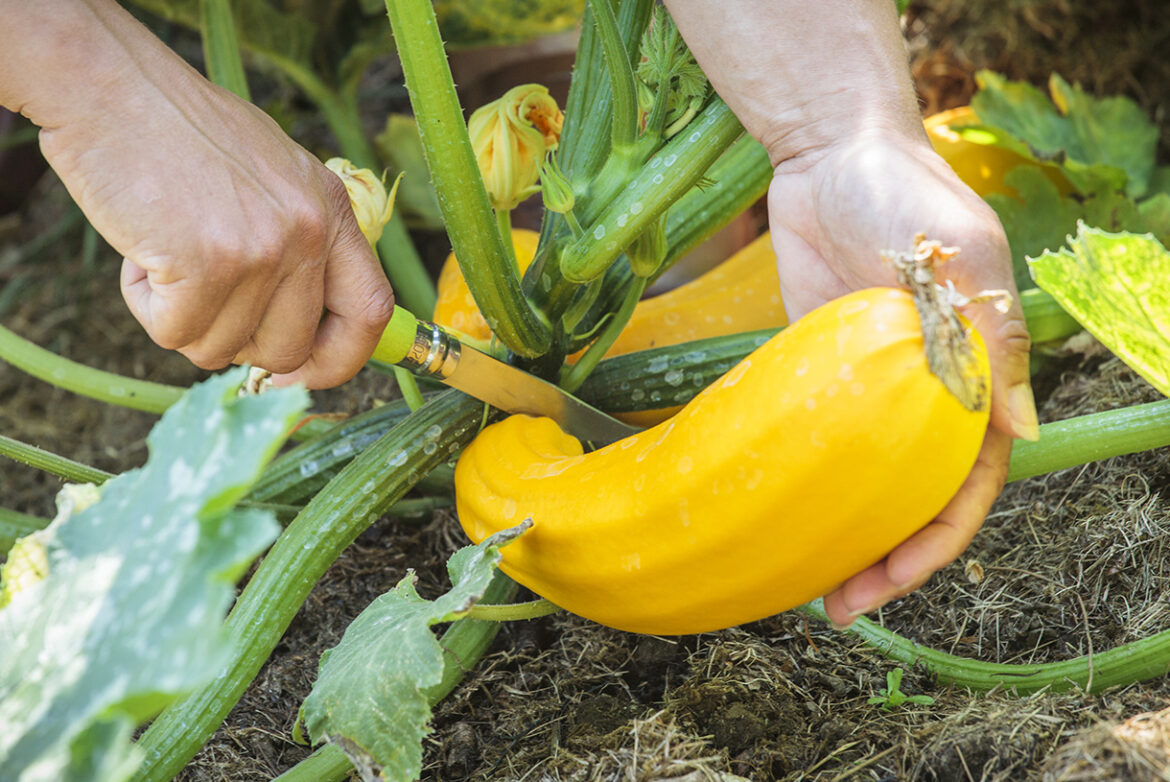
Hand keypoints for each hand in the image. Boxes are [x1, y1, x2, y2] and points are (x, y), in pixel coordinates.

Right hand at [25, 6, 392, 388]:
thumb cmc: (183, 132)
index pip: (371, 313)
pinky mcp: (206, 264)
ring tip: (168, 250)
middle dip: (239, 343)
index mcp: (333, 212)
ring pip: (222, 348)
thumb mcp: (274, 177)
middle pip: (288, 349)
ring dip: (182, 315)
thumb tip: (300, 338)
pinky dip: (147, 305)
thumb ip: (299, 246)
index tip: (298, 371)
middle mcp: (309, 233)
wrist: (112, 87)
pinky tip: (143, 252)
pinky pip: (175, 333)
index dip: (340, 359)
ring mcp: (262, 250)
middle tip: (202, 296)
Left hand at [767, 129, 1037, 626]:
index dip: (937, 539)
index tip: (892, 580)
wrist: (829, 152)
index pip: (967, 480)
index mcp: (975, 374)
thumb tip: (1017, 428)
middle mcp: (924, 392)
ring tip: (802, 583)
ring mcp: (867, 386)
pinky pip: (815, 439)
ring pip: (863, 479)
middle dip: (884, 556)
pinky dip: (803, 482)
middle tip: (835, 605)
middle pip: (911, 495)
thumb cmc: (907, 190)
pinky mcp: (818, 370)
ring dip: (841, 531)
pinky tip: (774, 516)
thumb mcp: (963, 253)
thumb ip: (990, 336)